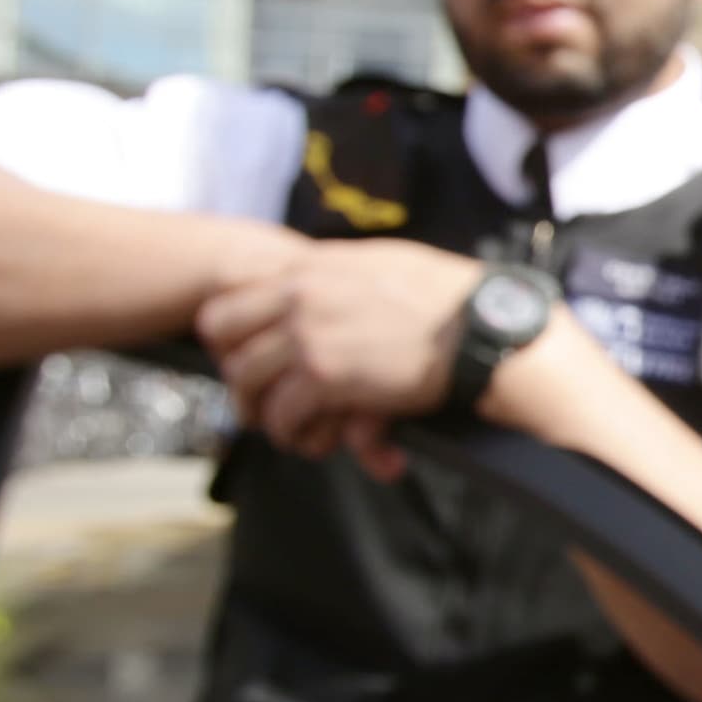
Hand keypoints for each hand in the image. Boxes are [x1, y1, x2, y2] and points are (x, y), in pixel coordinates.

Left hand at [197, 239, 486, 463]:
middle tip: (254, 396)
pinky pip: (283, 411)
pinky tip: (308, 438)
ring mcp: (310, 335)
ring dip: (259, 409)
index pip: (229, 299)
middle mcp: (300, 297)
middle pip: (224, 338)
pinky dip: (291, 431)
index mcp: (311, 268)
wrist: (478, 325)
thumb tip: (315, 274)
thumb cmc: (444, 295)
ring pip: (246, 378)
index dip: (227, 335)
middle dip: (233, 372)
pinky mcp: (328, 376)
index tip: (244, 355)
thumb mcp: (379, 263)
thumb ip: (336, 272)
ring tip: (280, 426)